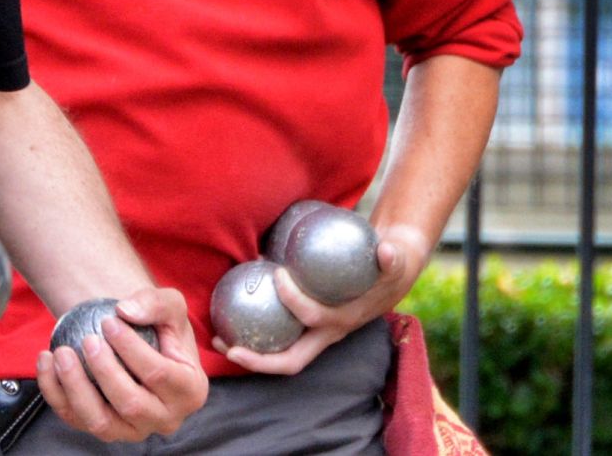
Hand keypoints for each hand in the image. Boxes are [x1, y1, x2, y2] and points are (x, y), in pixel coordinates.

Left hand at [34, 287, 207, 441]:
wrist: (137, 343)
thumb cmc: (159, 325)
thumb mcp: (170, 305)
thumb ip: (157, 302)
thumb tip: (126, 311)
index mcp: (190, 391)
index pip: (160, 375)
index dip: (131, 348)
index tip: (109, 322)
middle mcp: (165, 418)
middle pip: (131, 404)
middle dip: (105, 371)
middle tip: (88, 339)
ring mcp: (133, 430)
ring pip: (101, 422)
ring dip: (75, 388)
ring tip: (61, 353)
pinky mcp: (104, 430)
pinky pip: (74, 419)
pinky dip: (55, 393)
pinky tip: (46, 362)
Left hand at [214, 224, 432, 374]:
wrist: (388, 281)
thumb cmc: (386, 267)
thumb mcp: (394, 261)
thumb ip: (391, 257)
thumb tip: (386, 249)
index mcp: (343, 321)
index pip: (314, 318)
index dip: (295, 302)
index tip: (278, 274)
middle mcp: (325, 336)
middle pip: (290, 361)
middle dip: (259, 360)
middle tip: (229, 346)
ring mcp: (313, 337)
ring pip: (278, 357)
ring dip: (247, 353)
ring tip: (217, 340)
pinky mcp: (303, 330)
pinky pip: (276, 339)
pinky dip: (252, 334)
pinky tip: (228, 314)